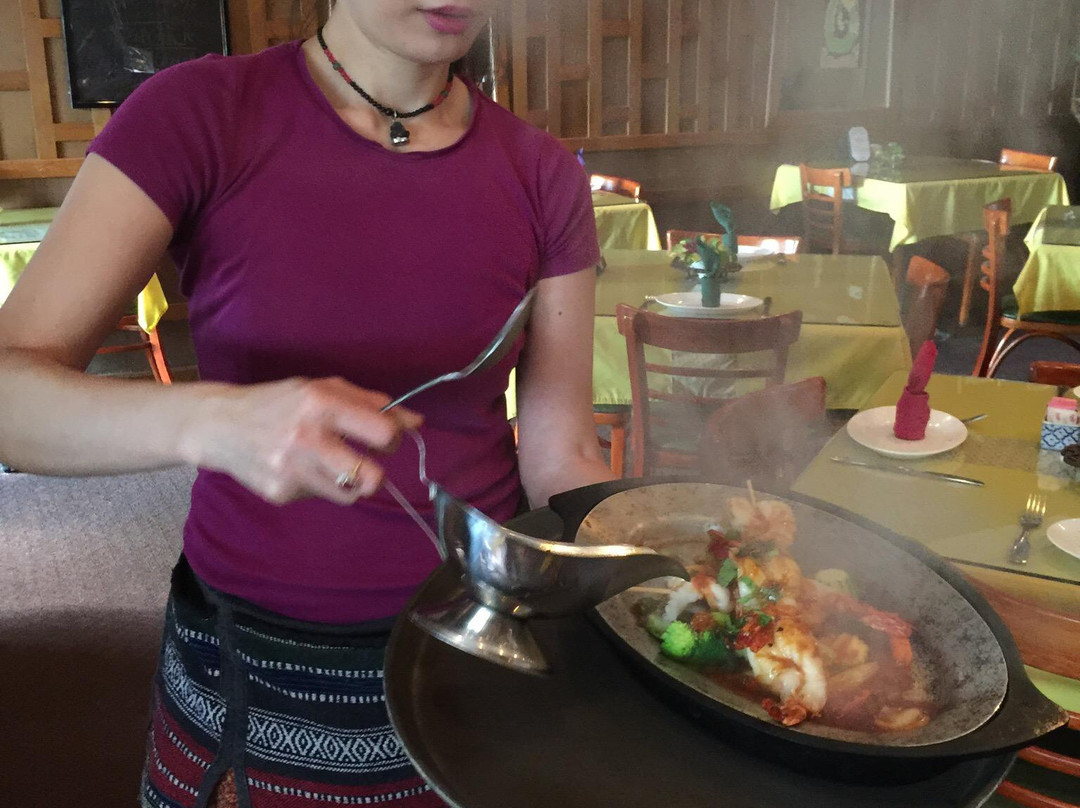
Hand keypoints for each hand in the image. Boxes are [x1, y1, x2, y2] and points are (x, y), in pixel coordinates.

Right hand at [188, 377, 421, 504]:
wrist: (220, 425)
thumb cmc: (279, 402)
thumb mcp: (322, 389)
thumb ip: (371, 403)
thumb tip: (417, 422)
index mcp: (322, 403)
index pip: (383, 432)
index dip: (394, 438)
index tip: (385, 438)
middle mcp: (307, 438)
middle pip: (372, 478)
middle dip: (377, 474)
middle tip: (366, 463)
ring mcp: (292, 470)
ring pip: (350, 495)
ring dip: (350, 482)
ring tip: (331, 464)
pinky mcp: (280, 493)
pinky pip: (320, 496)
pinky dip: (318, 484)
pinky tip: (299, 468)